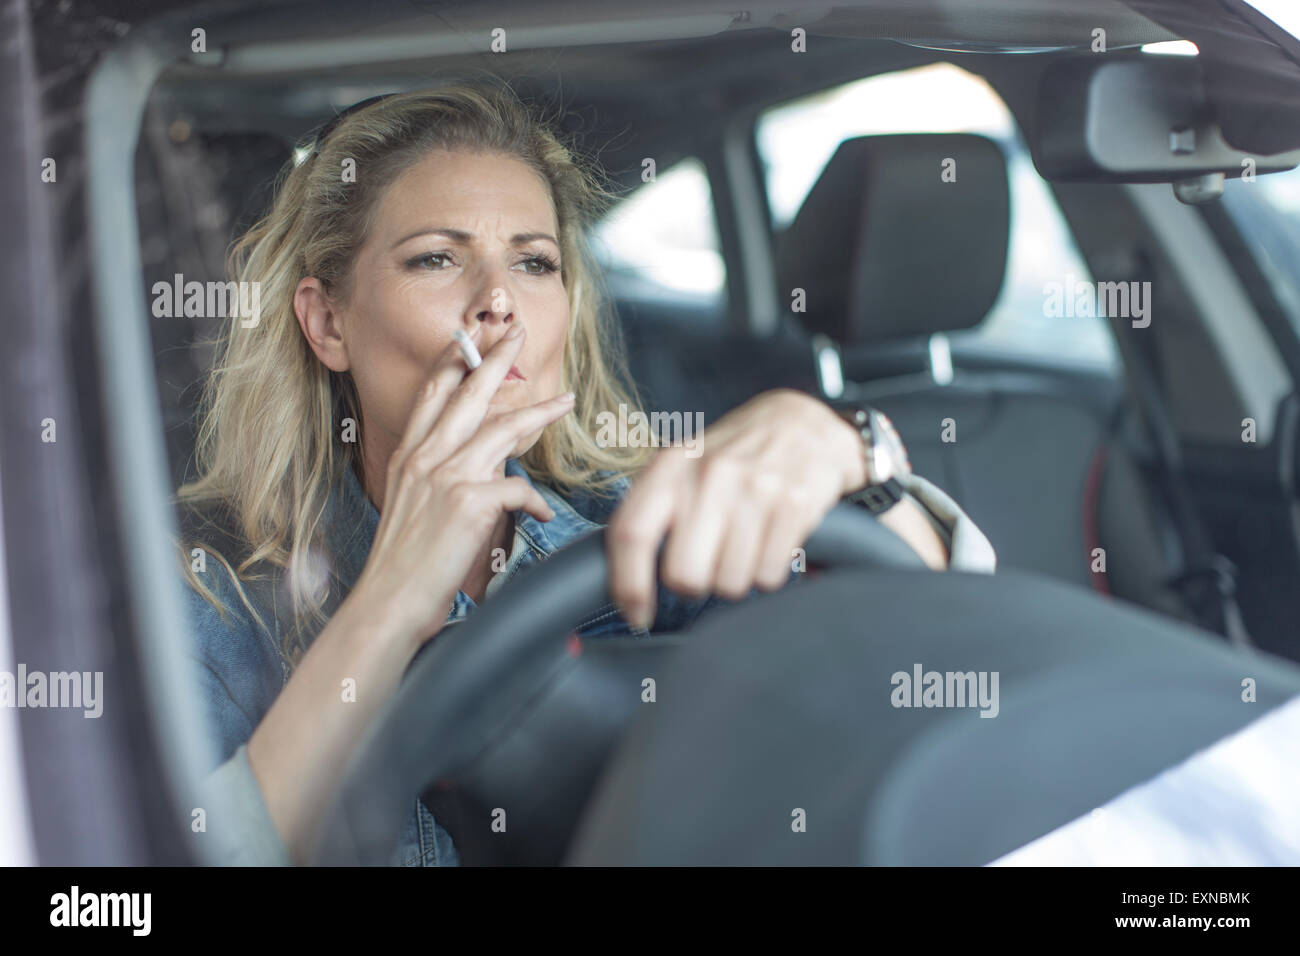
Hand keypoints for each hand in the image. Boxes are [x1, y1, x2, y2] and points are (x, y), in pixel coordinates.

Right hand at [347, 324, 574, 649]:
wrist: (388, 603)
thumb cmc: (403, 566)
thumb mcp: (410, 509)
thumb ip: (436, 482)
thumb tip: (473, 473)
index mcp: (408, 457)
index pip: (432, 395)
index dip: (452, 362)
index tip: (468, 337)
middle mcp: (425, 459)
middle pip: (467, 394)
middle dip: (495, 359)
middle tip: (517, 333)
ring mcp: (446, 477)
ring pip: (502, 428)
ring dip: (539, 412)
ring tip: (566, 400)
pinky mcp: (469, 503)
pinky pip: (518, 488)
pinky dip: (535, 502)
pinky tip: (542, 514)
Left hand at [606, 389, 869, 628]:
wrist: (807, 421)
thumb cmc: (738, 451)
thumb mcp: (687, 462)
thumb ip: (655, 508)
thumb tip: (625, 573)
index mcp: (672, 466)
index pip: (632, 533)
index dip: (628, 585)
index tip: (636, 615)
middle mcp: (710, 475)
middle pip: (683, 574)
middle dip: (694, 585)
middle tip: (707, 566)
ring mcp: (755, 489)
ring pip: (729, 583)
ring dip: (735, 578)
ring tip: (744, 546)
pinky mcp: (795, 505)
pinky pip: (768, 577)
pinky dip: (768, 573)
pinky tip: (770, 544)